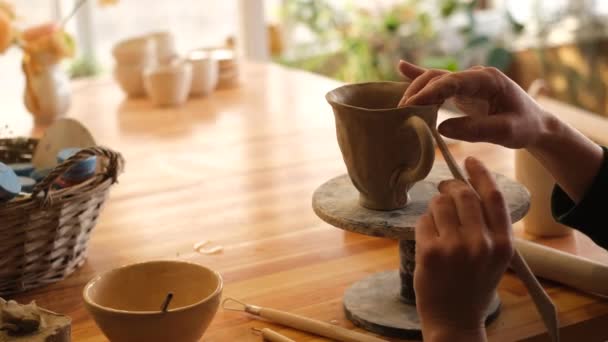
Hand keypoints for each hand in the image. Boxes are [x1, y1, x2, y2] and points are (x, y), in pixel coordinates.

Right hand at [398, 60, 550, 148]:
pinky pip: (438, 81)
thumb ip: (476, 130)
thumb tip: (440, 128)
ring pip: (435, 79)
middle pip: (439, 77)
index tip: (412, 105)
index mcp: (489, 80)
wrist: (535, 124)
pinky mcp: (462, 90)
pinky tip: (402, 68)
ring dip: (416, 90)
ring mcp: (468, 82)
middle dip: (418, 92)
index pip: (453, 81)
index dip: (431, 91)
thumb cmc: (524, 127)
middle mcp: (476, 76)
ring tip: (400, 107)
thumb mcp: (505, 132)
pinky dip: (420, 76)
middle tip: (401, 112)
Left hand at [414, 157, 513, 341]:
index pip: (493, 197)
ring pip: (439, 205)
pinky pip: (423, 221)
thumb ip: (488, 228)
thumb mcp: (495, 259)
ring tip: (436, 222)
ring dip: (435, 207)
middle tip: (444, 188)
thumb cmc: (473, 287)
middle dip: (451, 187)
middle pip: (463, 195)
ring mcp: (455, 247)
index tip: (470, 160)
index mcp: (503, 243)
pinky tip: (428, 238)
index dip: (481, 174)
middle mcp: (481, 243)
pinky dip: (423, 224)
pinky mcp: (430, 252)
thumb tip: (468, 191)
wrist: (455, 320)